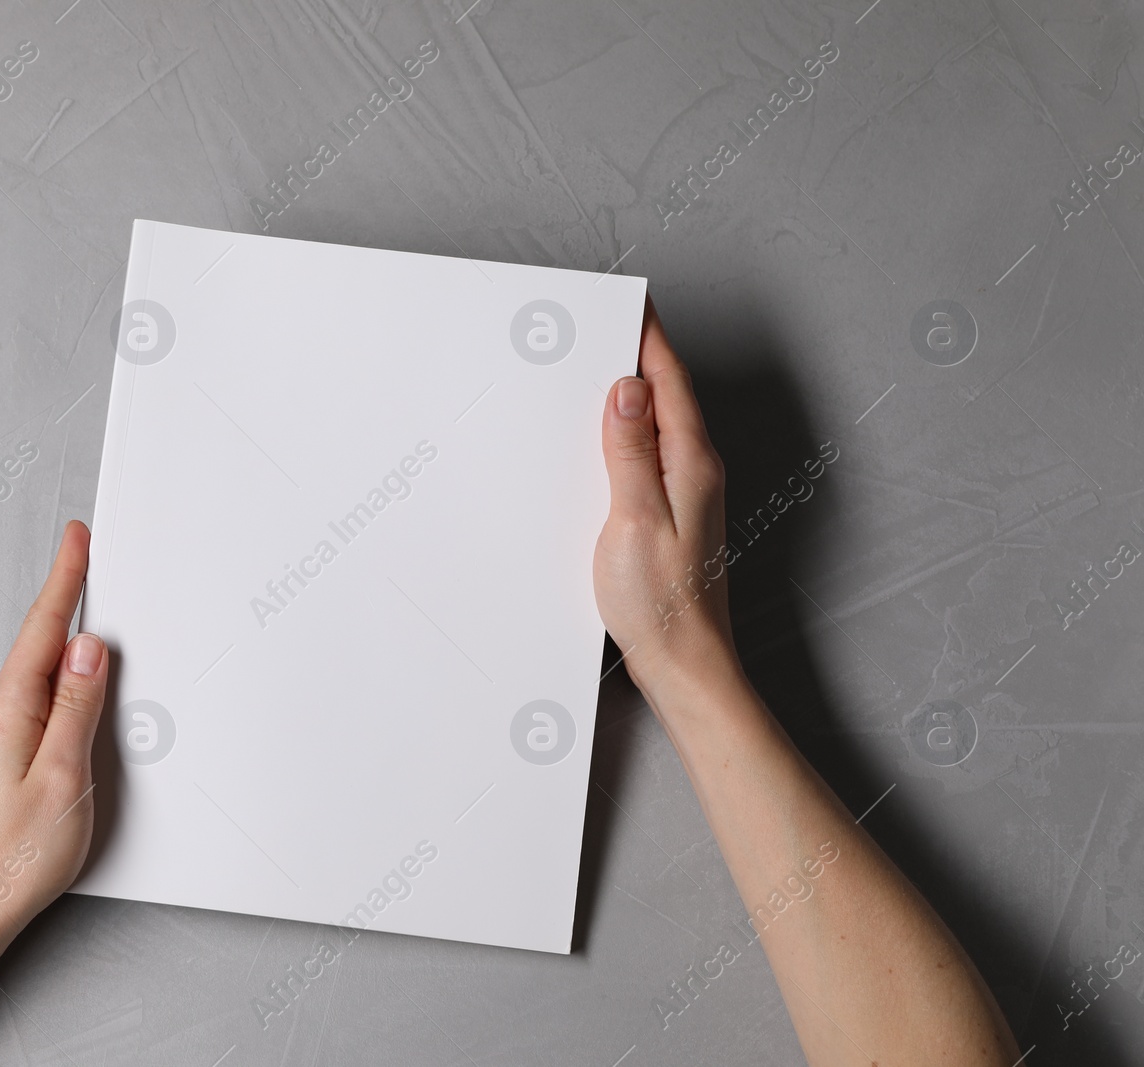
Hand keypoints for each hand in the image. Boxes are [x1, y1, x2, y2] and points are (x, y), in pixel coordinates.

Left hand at [0, 520, 107, 949]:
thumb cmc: (11, 859)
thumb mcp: (62, 776)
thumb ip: (78, 707)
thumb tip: (90, 649)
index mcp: (8, 708)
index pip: (45, 628)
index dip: (65, 578)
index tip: (76, 537)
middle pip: (43, 644)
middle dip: (71, 601)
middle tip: (93, 559)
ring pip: (42, 675)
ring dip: (70, 647)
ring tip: (96, 619)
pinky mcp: (0, 757)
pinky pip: (38, 702)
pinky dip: (63, 684)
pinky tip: (79, 689)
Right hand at [593, 299, 739, 705]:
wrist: (684, 662)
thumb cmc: (662, 602)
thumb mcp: (634, 517)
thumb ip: (631, 450)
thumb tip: (627, 388)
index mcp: (691, 461)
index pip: (668, 379)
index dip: (647, 335)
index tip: (628, 300)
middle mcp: (696, 469)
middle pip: (665, 393)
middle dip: (635, 353)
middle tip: (600, 323)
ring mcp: (687, 492)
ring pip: (657, 423)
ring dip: (629, 393)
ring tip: (594, 366)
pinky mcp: (672, 513)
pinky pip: (648, 455)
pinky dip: (625, 434)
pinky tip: (600, 440)